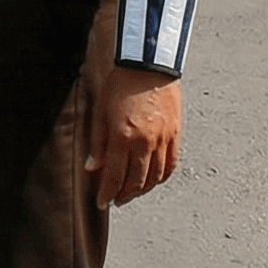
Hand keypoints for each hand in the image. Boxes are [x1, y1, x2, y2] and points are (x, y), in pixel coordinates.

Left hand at [87, 66, 182, 205]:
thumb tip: (91, 168)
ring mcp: (163, 140)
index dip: (107, 192)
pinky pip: (171, 164)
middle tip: (116, 200)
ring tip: (132, 192)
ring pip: (155, 177)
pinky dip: (162, 177)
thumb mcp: (101, 111)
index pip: (114, 175)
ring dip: (143, 189)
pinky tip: (153, 180)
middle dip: (124, 194)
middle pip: (136, 181)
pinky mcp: (175, 134)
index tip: (102, 202)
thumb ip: (98, 142)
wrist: (148, 64)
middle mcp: (145, 142)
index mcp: (122, 137)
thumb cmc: (120, 84)